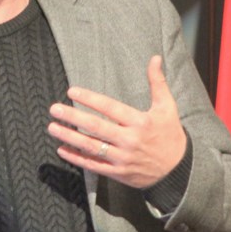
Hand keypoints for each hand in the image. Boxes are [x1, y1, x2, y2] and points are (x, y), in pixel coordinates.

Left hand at [47, 55, 187, 188]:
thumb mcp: (167, 107)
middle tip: (54, 109)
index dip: (90, 99)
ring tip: (52, 128)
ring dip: (70, 138)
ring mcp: (123, 158)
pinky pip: (94, 166)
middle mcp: (130, 140)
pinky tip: (62, 149)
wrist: (178, 171)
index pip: (110, 107)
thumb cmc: (170, 134)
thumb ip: (157, 82)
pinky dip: (77, 158)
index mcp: (140, 122)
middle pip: (97, 127)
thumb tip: (154, 58)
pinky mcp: (118, 173)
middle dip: (73, 117)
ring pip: (92, 147)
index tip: (72, 91)